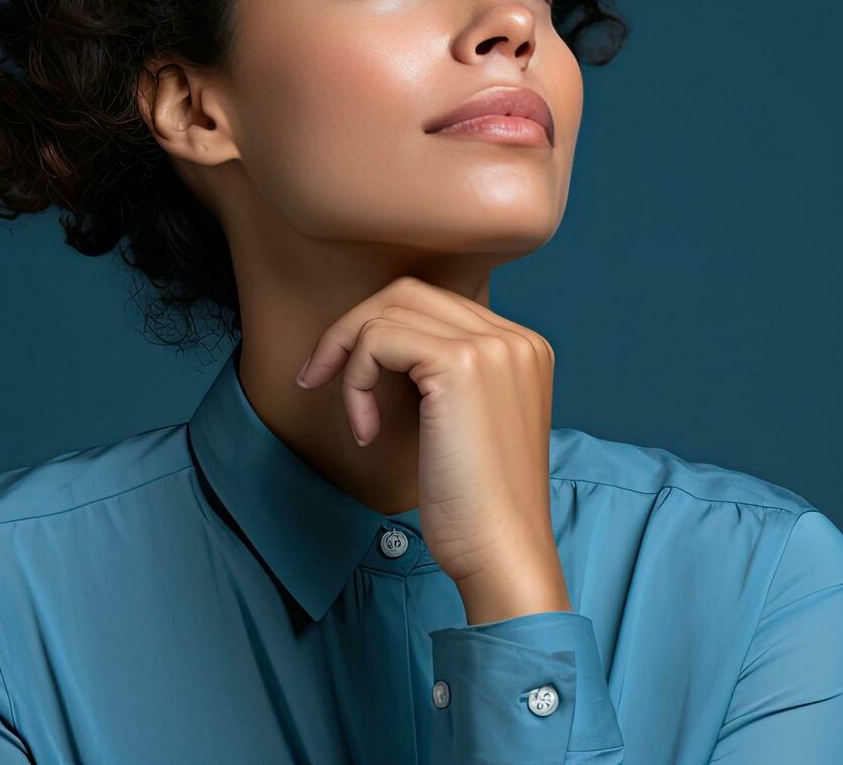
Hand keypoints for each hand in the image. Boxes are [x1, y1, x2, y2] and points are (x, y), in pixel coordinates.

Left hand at [292, 276, 569, 623]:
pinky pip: (378, 340)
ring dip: (349, 358)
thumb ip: (448, 377)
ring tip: (354, 417)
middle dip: (352, 331)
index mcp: (524, 349)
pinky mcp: (462, 365)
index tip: (347, 382)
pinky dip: (356, 382)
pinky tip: (366, 431)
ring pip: (388, 310)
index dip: (378, 334)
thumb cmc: (478, 505)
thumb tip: (382, 343)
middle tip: (318, 378)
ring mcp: (493, 347)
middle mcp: (516, 338)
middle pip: (409, 293)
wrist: (502, 550)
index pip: (435, 305)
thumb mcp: (468, 424)